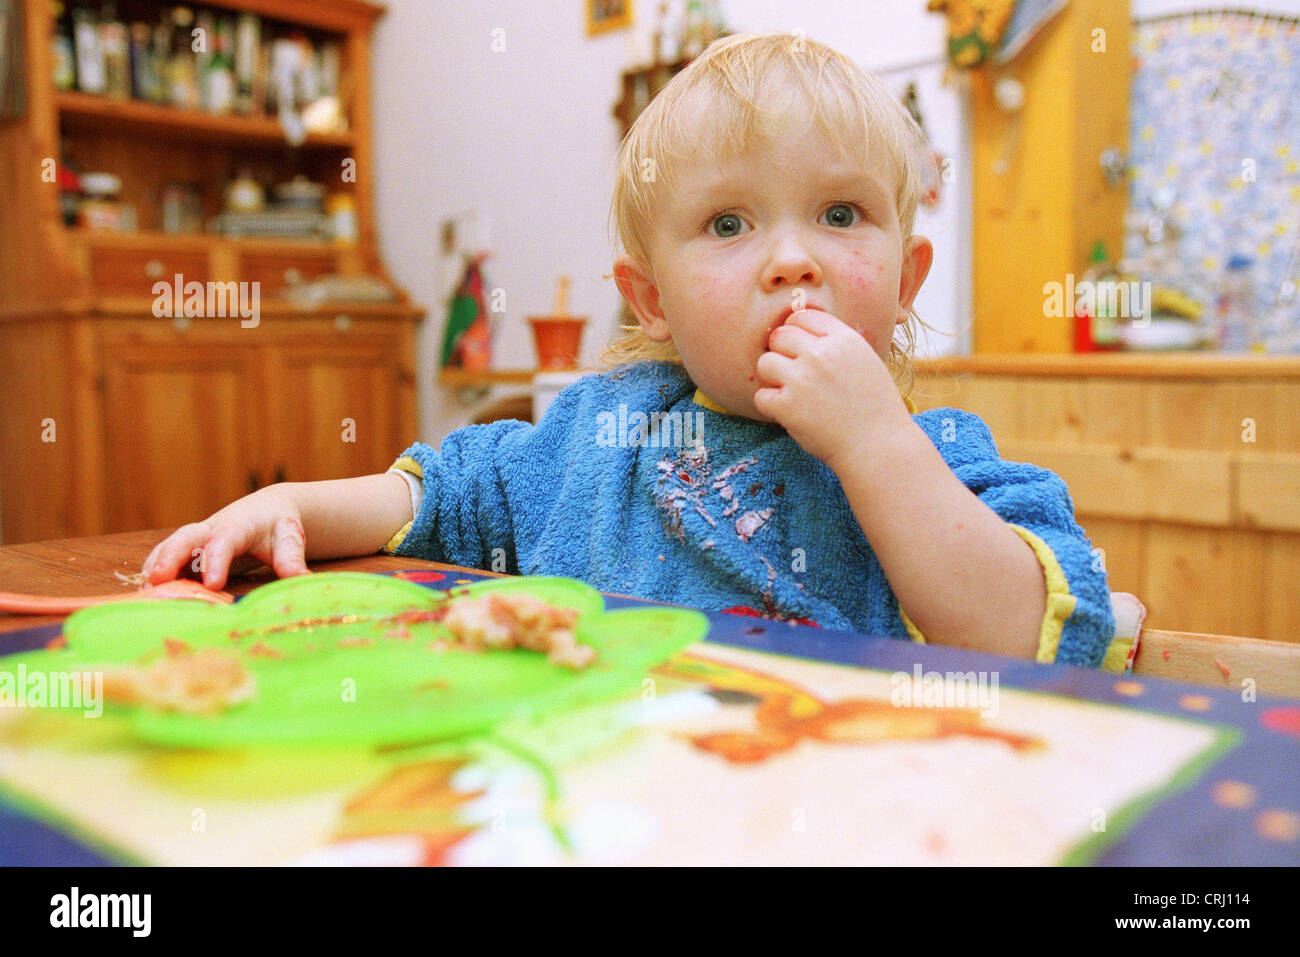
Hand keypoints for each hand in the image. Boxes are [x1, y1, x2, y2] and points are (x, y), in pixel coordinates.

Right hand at [142, 485, 310, 589]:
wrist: (266, 510)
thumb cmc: (278, 525)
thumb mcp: (290, 537)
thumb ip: (292, 557)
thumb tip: (303, 580)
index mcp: (238, 525)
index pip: (224, 540)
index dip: (216, 560)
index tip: (213, 584)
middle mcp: (211, 528)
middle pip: (185, 538)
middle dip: (170, 557)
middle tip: (157, 580)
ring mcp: (197, 538)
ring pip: (170, 547)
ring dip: (155, 566)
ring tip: (144, 592)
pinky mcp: (189, 550)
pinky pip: (166, 558)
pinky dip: (154, 572)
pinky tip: (146, 594)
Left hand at [753, 309, 912, 469]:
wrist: (878, 445)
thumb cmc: (873, 407)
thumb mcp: (864, 361)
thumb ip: (835, 344)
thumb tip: (801, 330)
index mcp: (843, 339)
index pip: (802, 316)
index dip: (796, 332)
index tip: (800, 350)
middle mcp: (821, 354)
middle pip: (779, 336)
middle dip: (782, 353)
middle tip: (794, 374)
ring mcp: (802, 379)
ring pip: (765, 363)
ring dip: (773, 378)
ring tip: (791, 393)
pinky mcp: (787, 406)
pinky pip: (761, 396)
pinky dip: (771, 406)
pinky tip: (789, 413)